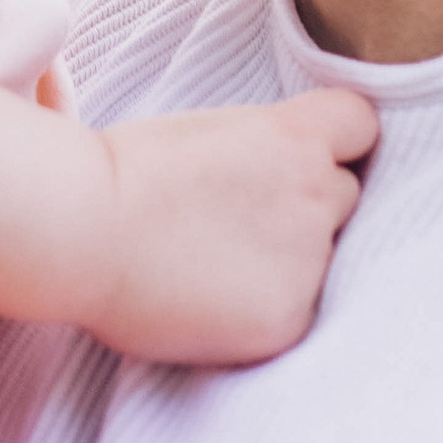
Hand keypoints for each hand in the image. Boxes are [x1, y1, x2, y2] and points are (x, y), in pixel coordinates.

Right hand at [87, 87, 377, 364]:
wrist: (82, 231)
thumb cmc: (123, 174)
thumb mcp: (208, 132)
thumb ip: (264, 149)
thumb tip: (284, 175)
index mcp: (294, 135)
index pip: (361, 124)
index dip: (334, 141)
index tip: (304, 158)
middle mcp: (316, 193)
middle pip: (344, 194)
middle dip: (309, 205)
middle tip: (244, 220)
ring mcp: (308, 259)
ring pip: (325, 257)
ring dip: (290, 259)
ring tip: (221, 263)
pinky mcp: (289, 317)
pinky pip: (299, 310)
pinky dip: (266, 308)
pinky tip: (216, 300)